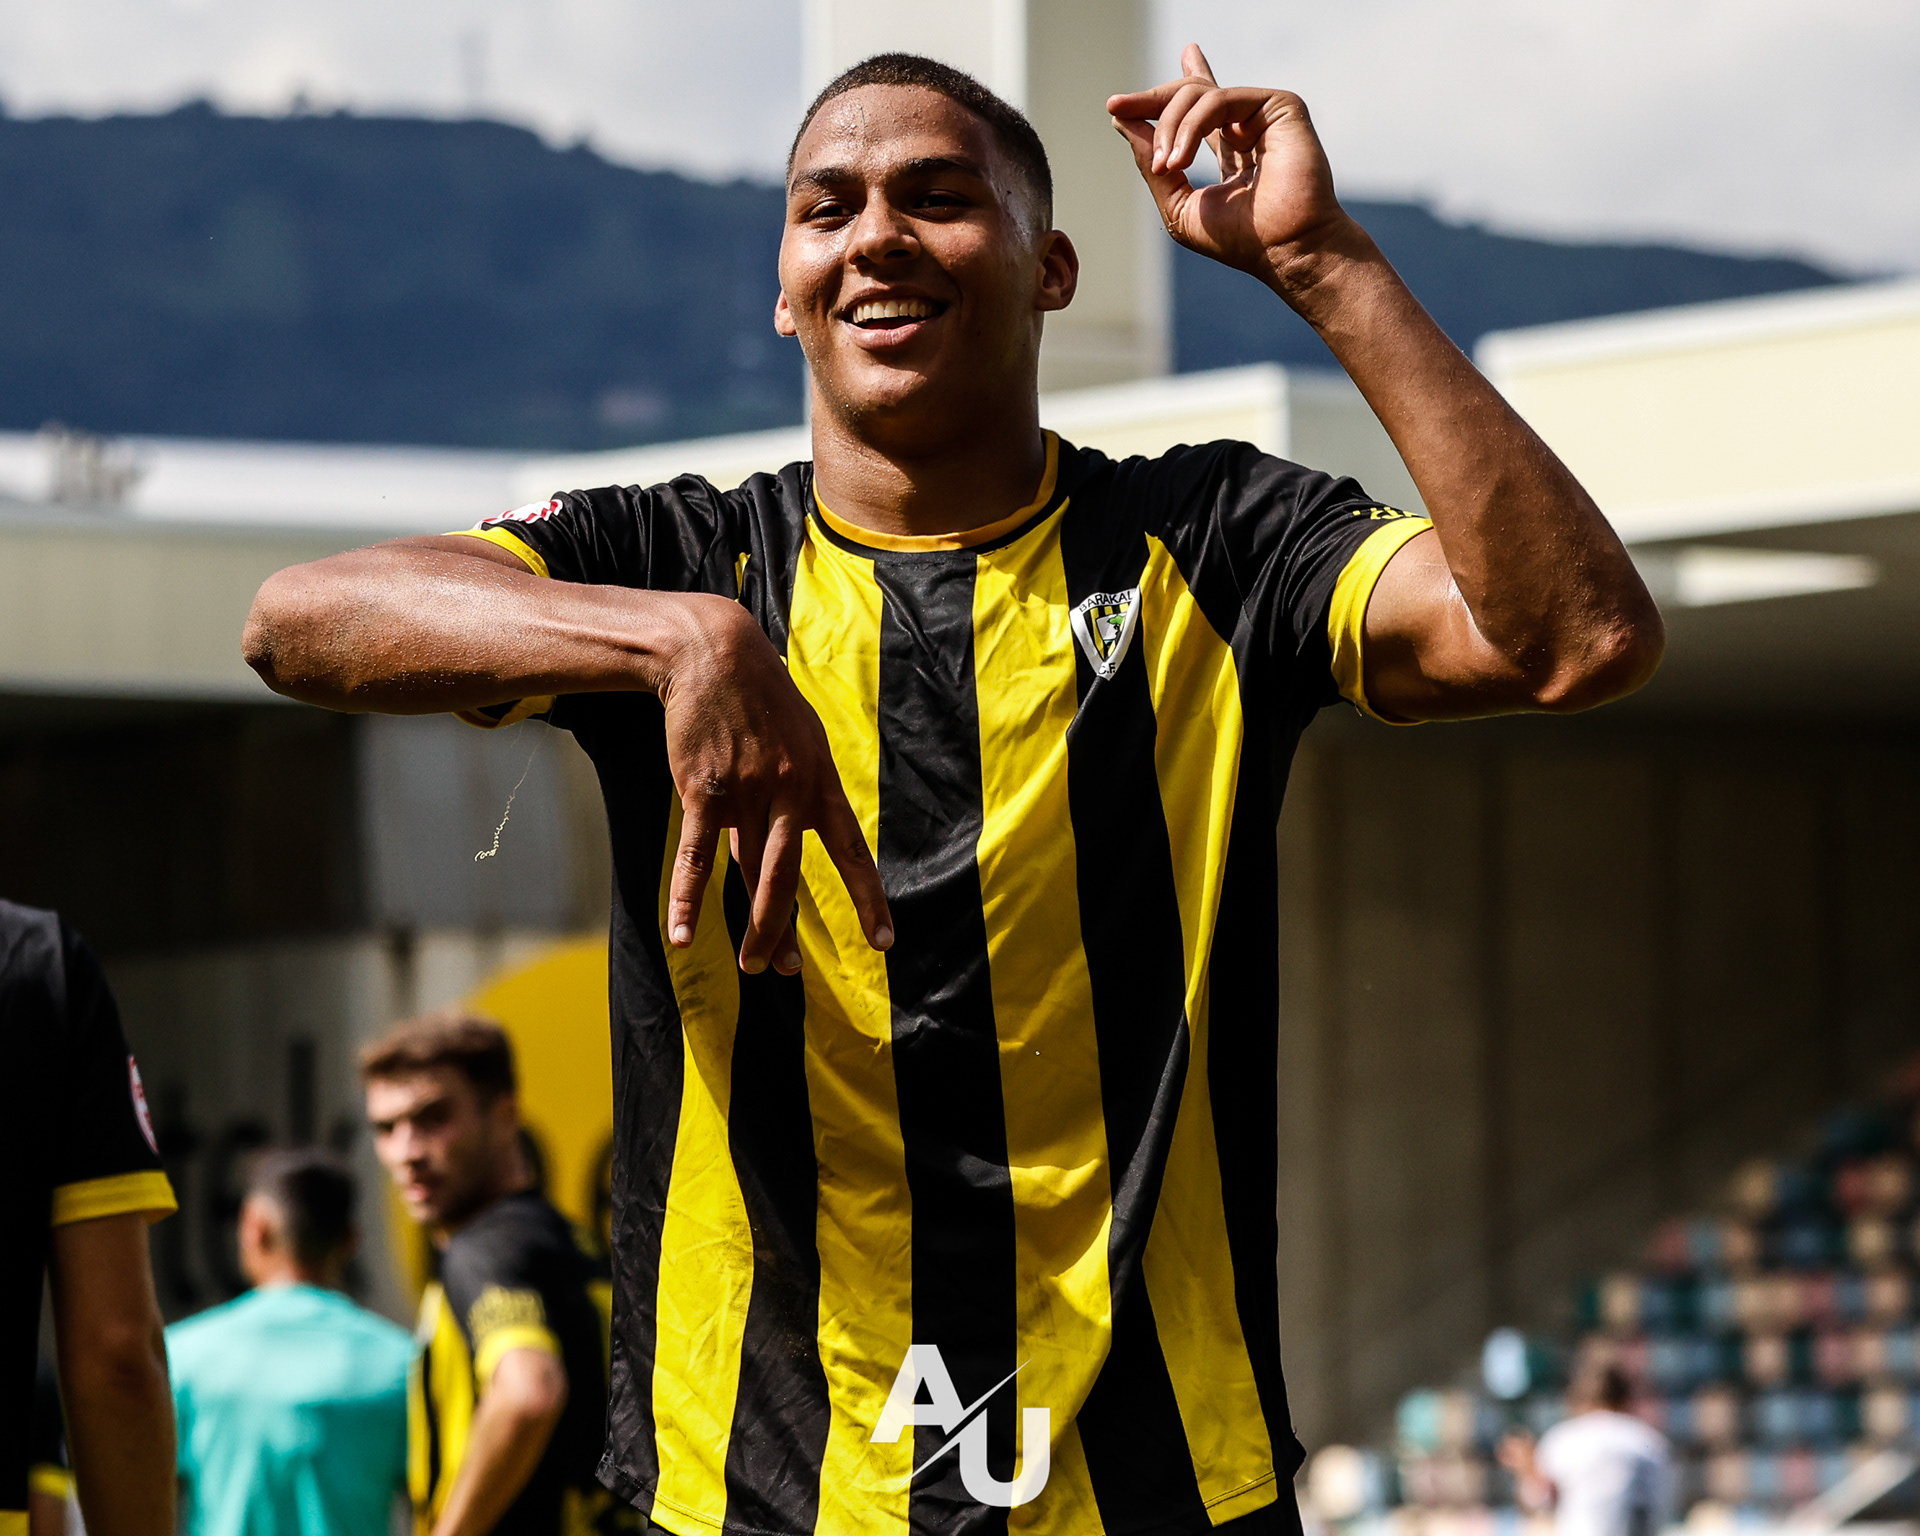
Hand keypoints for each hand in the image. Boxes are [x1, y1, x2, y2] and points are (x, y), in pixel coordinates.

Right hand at [657, 595, 891, 974]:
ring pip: (749, 875)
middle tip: (787, 971)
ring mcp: (745, 793)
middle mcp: (789, 791)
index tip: (884, 943)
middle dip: (788, 929)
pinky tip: (682, 936)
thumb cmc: (761, 697)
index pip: (852, 851)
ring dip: (756, 927)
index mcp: (820, 780)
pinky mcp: (702, 792)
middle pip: (790, 876)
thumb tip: (797, 838)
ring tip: (756, 967)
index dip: (869, 899)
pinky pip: (697, 858)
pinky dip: (687, 900)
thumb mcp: (802, 735)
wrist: (714, 653)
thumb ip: (802, 788)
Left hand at [1107, 44, 1349, 289]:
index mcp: (1230, 146)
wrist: (1286, 248)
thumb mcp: (1178, 203)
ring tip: (1166, 165)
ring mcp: (1263, 114)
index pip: (1194, 107)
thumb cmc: (1241, 239)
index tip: (1115, 105)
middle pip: (1189, 94)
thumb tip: (1120, 120)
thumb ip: (1151, 163)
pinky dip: (1191, 126)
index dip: (1157, 99)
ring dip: (1170, 127)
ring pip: (1198, 94)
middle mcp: (1246, 125)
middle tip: (1117, 108)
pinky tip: (1180, 159)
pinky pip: (1219, 100)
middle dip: (1150, 100)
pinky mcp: (1279, 106)